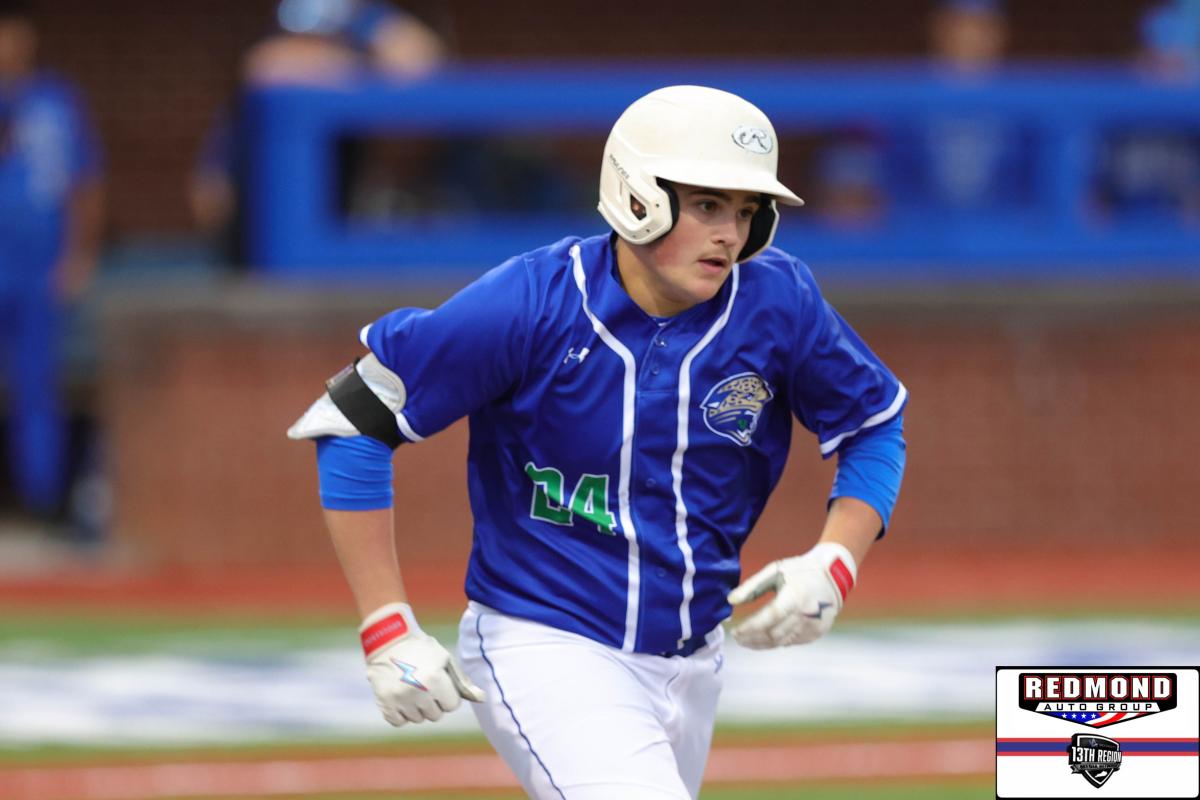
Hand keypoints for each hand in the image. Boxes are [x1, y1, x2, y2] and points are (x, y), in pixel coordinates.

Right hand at [360, 602, 484, 725]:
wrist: (387, 640)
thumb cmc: (421, 648)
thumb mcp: (444, 659)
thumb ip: (461, 681)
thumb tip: (481, 699)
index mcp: (435, 679)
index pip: (452, 705)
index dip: (448, 694)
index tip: (440, 683)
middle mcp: (418, 692)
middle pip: (435, 715)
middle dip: (433, 702)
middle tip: (424, 684)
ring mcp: (400, 699)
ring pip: (418, 719)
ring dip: (417, 708)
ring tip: (411, 688)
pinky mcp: (384, 703)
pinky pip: (399, 722)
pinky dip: (401, 713)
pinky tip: (400, 696)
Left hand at [726, 542, 856, 648]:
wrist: (833, 575)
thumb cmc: (800, 570)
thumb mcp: (775, 571)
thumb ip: (752, 587)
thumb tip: (731, 600)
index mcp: (794, 596)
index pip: (768, 618)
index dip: (750, 628)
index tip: (735, 631)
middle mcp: (806, 615)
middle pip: (773, 635)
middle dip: (752, 639)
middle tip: (737, 638)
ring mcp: (813, 627)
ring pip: (781, 643)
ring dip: (761, 644)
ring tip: (746, 640)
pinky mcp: (816, 633)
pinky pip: (791, 642)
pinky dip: (776, 641)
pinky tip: (766, 637)